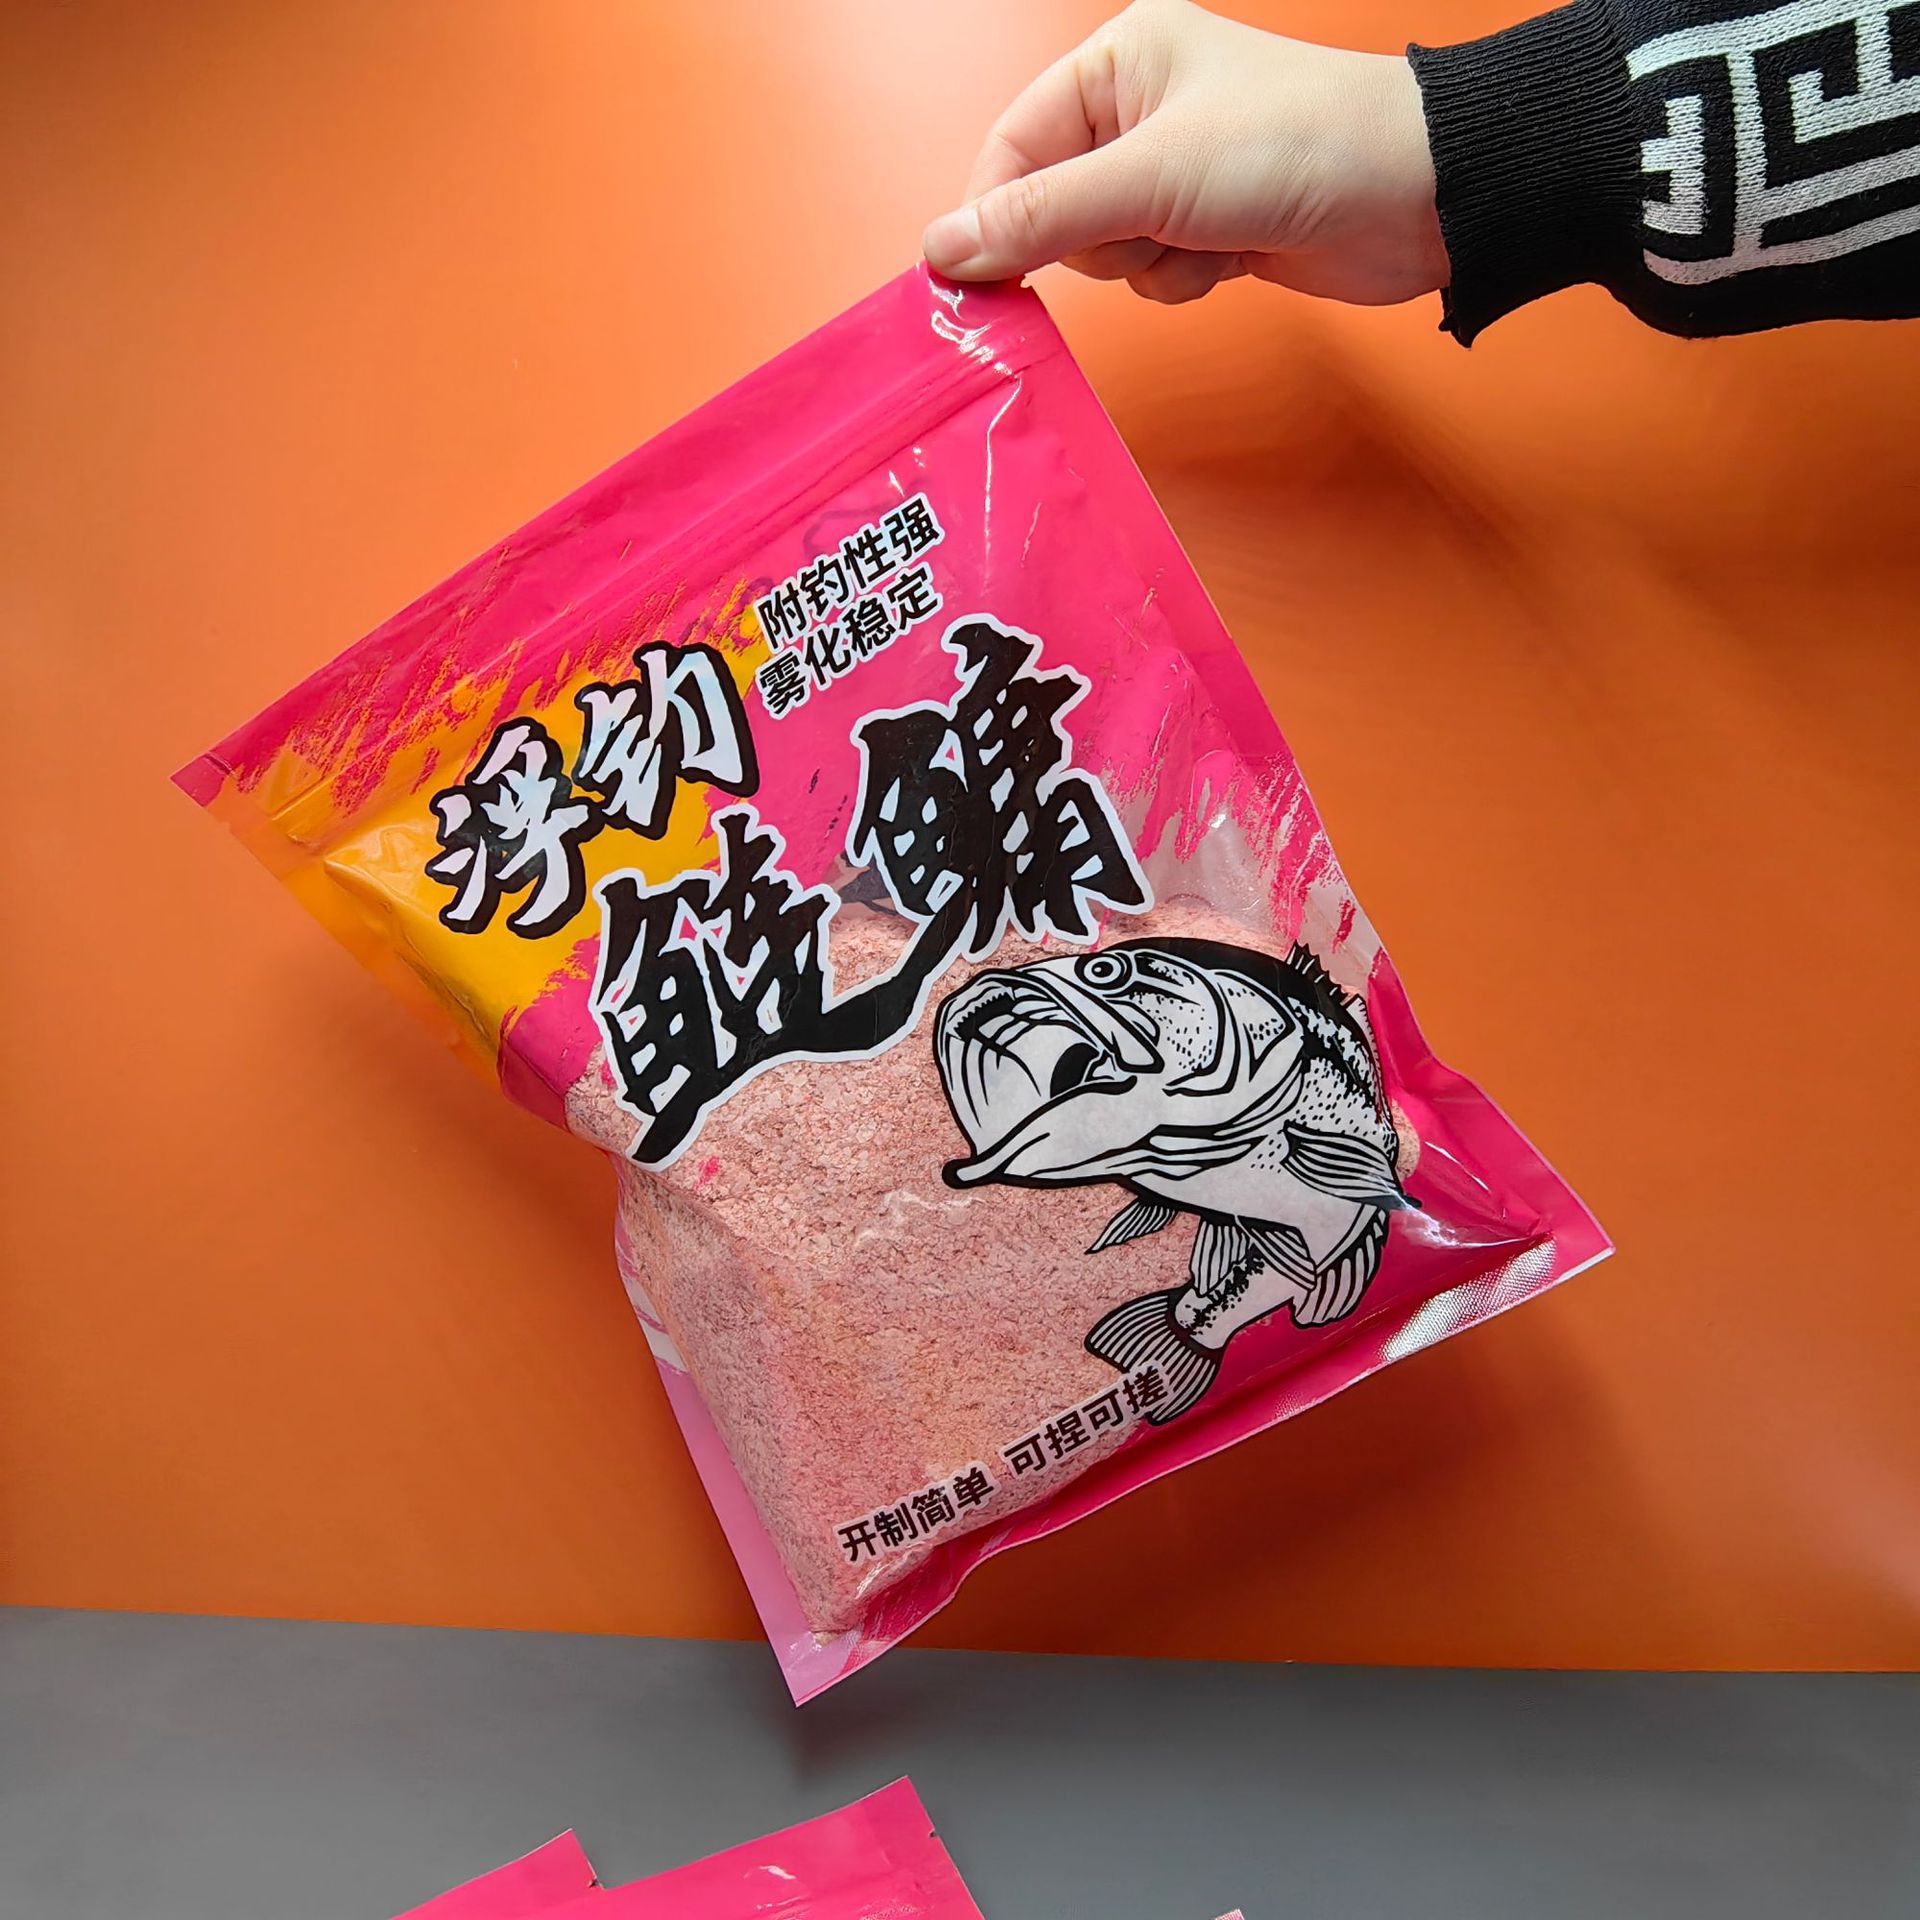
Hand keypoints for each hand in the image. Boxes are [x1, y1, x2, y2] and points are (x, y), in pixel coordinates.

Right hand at [922, 0, 1446, 306]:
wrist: (1415, 197)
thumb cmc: (1294, 150)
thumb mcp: (1148, 180)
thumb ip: (1039, 218)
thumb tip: (941, 250)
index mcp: (1118, 63)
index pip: (1012, 149)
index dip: (996, 216)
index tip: (980, 279)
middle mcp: (1139, 110)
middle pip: (1052, 209)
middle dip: (1098, 240)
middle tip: (1151, 227)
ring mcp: (1175, 172)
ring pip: (1103, 252)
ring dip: (1148, 264)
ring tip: (1207, 235)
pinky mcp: (1208, 226)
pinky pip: (1152, 275)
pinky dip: (1183, 279)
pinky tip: (1232, 257)